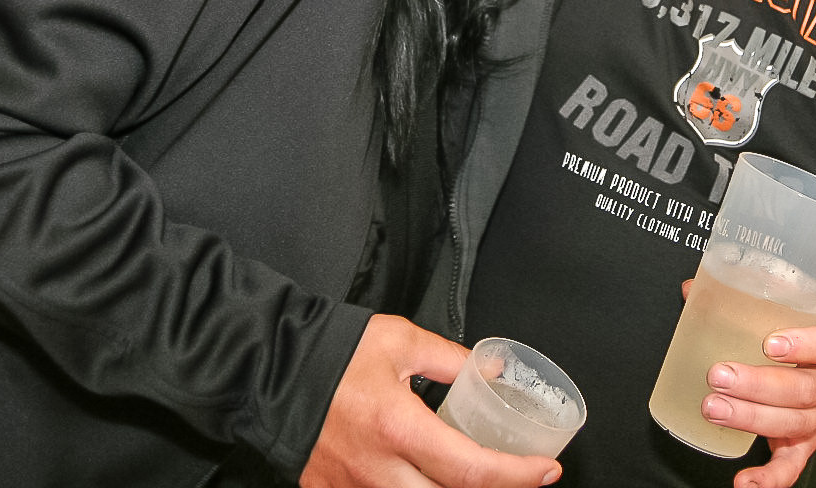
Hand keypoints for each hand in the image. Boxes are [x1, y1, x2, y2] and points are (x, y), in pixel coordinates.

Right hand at [301, 315, 559, 487]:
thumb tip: (495, 367)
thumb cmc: (333, 353)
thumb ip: (453, 358)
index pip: (471, 470)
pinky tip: (429, 479)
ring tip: (474, 475)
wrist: (271, 368)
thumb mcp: (401, 341)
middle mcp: (377, 470)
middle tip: (516, 476)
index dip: (516, 476)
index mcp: (397, 428)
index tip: (544, 471)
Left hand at [698, 308, 815, 487]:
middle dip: (757, 385)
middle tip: (718, 375)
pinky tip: (744, 482)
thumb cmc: (808, 336)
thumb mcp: (798, 312)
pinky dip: (769, 479)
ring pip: (792, 422)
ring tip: (713, 408)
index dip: (803, 344)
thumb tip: (691, 290)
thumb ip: (752, 300)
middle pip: (803, 389)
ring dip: (750, 418)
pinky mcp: (807, 444)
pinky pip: (792, 467)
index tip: (768, 343)